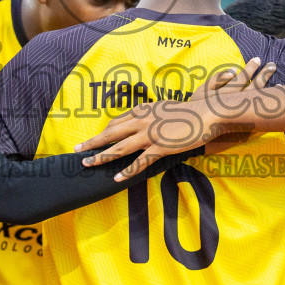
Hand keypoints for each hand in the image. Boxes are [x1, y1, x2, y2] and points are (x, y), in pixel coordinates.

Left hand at [78, 58, 278, 182]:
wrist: (208, 113)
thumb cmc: (190, 110)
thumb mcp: (167, 107)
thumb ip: (153, 114)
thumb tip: (145, 119)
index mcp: (143, 110)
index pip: (117, 121)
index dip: (105, 132)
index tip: (95, 139)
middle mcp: (141, 121)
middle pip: (110, 133)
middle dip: (92, 142)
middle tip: (76, 151)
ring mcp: (149, 134)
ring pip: (118, 148)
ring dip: (100, 157)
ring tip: (87, 164)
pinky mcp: (160, 148)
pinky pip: (139, 162)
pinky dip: (126, 171)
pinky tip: (116, 178)